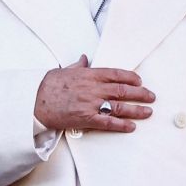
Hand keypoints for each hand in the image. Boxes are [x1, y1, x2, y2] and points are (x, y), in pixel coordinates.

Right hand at [34, 55, 154, 131]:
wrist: (34, 101)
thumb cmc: (47, 85)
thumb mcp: (64, 70)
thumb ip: (78, 66)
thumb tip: (85, 59)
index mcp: (88, 75)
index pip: (116, 74)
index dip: (131, 77)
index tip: (139, 80)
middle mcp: (93, 89)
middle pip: (122, 90)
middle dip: (140, 93)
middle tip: (151, 96)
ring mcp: (91, 104)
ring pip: (119, 107)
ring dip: (136, 110)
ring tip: (147, 111)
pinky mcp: (86, 119)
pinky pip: (108, 122)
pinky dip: (121, 124)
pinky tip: (131, 126)